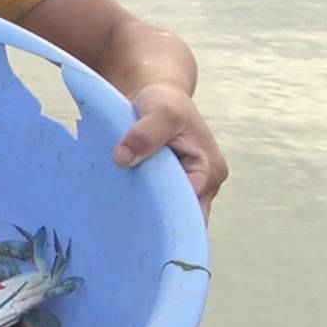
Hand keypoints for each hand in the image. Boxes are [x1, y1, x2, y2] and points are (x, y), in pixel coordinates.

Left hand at [113, 81, 227, 221]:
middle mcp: (203, 185)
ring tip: (116, 221)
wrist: (157, 98)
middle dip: (156, 223)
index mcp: (210, 171)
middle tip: (121, 228)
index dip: (165, 215)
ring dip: (145, 215)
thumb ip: (146, 133)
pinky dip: (140, 206)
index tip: (135, 217)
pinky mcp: (168, 187)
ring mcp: (187, 188)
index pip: (189, 207)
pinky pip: (156, 204)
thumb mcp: (159, 111)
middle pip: (181, 217)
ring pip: (168, 213)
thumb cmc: (164, 102)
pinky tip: (117, 211)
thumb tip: (123, 159)